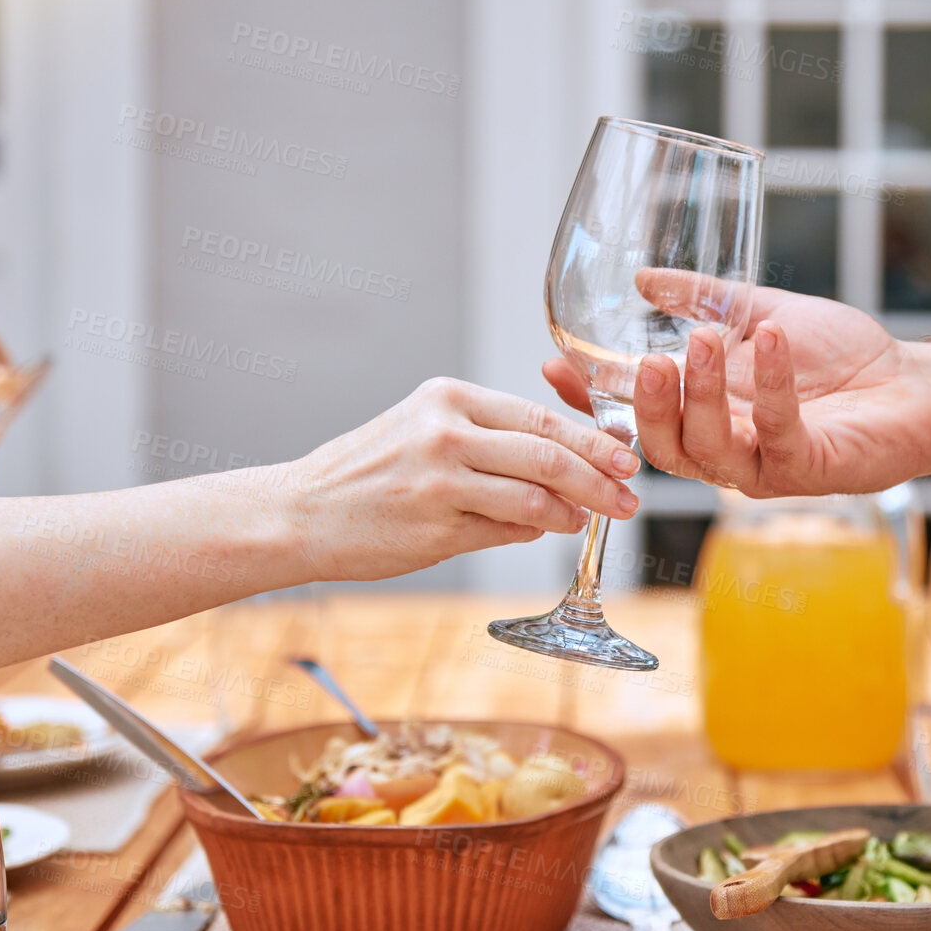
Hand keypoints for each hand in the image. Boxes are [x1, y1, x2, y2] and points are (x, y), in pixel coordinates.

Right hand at [285, 377, 640, 580]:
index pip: (539, 416)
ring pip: (534, 495)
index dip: (592, 439)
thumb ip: (490, 440)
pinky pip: (506, 531)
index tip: (625, 455)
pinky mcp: (435, 528)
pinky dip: (538, 531)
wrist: (300, 513)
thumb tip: (559, 467)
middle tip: (630, 494)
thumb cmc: (368, 473)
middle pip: (548, 453)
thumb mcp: (424, 430)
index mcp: (448, 399)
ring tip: (598, 517)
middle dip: (600, 477)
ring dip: (576, 509)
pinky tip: (554, 530)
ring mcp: (440, 482)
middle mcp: (446, 433)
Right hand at [544, 274, 930, 495]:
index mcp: (704, 418)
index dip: (592, 397)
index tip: (555, 365)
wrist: (917, 388)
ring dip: (702, 396)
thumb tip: (643, 281)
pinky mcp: (811, 468)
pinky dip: (773, 385)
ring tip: (703, 341)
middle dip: (647, 406)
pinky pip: (781, 432)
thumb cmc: (842, 360)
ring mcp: (765, 466)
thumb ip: (705, 300)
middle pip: (662, 446)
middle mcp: (726, 451)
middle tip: (646, 361)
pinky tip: (772, 338)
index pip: (632, 415)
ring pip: (710, 449)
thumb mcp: (761, 315)